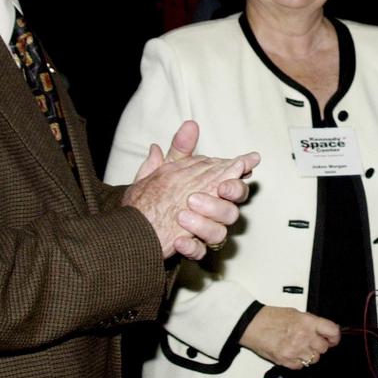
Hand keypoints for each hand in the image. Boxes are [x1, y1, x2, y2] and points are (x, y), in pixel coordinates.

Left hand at [123, 120, 259, 258]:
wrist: (136, 225)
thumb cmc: (159, 194)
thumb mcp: (166, 170)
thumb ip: (179, 150)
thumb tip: (189, 125)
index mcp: (213, 190)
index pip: (234, 181)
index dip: (241, 173)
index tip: (241, 164)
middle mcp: (215, 212)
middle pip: (233, 210)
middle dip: (219, 203)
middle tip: (195, 197)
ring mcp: (206, 232)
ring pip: (220, 232)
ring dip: (202, 223)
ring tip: (181, 215)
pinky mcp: (194, 249)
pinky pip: (200, 252)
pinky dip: (191, 246)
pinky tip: (178, 240)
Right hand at [240, 305, 339, 368]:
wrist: (252, 325)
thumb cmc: (270, 317)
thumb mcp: (295, 313)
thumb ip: (310, 323)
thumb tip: (321, 331)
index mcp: (307, 322)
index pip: (332, 331)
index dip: (335, 337)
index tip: (333, 339)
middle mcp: (303, 337)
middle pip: (324, 348)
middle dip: (320, 346)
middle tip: (312, 342)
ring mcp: (295, 350)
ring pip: (313, 359)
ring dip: (309, 355)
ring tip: (299, 347)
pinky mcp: (286, 361)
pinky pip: (300, 366)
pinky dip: (298, 361)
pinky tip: (292, 353)